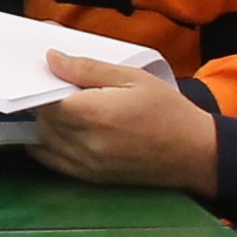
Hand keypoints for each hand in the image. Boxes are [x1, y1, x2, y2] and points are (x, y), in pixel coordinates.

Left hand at [34, 64, 225, 186]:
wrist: (195, 153)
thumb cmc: (168, 111)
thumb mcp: (133, 77)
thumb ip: (88, 68)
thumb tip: (52, 59)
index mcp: (96, 114)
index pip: (46, 100)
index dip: (40, 85)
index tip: (43, 74)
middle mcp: (87, 143)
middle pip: (43, 119)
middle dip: (43, 103)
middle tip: (53, 87)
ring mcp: (87, 164)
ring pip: (44, 140)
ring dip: (45, 123)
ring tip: (60, 108)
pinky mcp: (91, 177)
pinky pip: (53, 162)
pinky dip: (46, 145)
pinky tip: (54, 131)